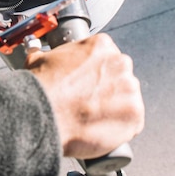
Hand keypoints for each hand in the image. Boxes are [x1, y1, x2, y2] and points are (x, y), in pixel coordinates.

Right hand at [25, 34, 144, 159]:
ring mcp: (130, 88)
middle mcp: (120, 62)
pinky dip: (121, 128)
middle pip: (120, 76)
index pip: (106, 57)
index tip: (87, 83)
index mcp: (101, 45)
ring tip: (95, 118)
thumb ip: (46, 55)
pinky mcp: (135, 114)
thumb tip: (39, 56)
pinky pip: (133, 122)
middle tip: (90, 101)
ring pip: (127, 98)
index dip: (95, 72)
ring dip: (116, 108)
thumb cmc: (42, 88)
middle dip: (108, 88)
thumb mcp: (39, 60)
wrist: (43, 116)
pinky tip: (103, 130)